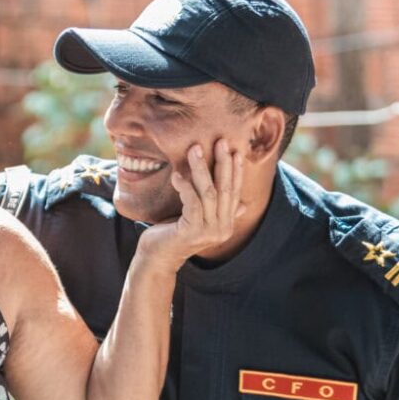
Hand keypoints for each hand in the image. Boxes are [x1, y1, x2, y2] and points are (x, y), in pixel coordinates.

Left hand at [136, 139, 243, 271]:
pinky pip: (192, 203)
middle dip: (223, 163)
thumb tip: (242, 203)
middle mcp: (222, 228)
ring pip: (209, 193)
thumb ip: (219, 210)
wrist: (157, 258)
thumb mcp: (198, 219)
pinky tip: (177, 175)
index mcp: (226, 223)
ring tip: (195, 149)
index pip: (235, 192)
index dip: (236, 171)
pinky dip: (185, 187)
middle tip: (220, 141)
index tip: (236, 150)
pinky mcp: (192, 231)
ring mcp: (208, 231)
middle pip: (225, 189)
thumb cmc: (174, 233)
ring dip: (201, 169)